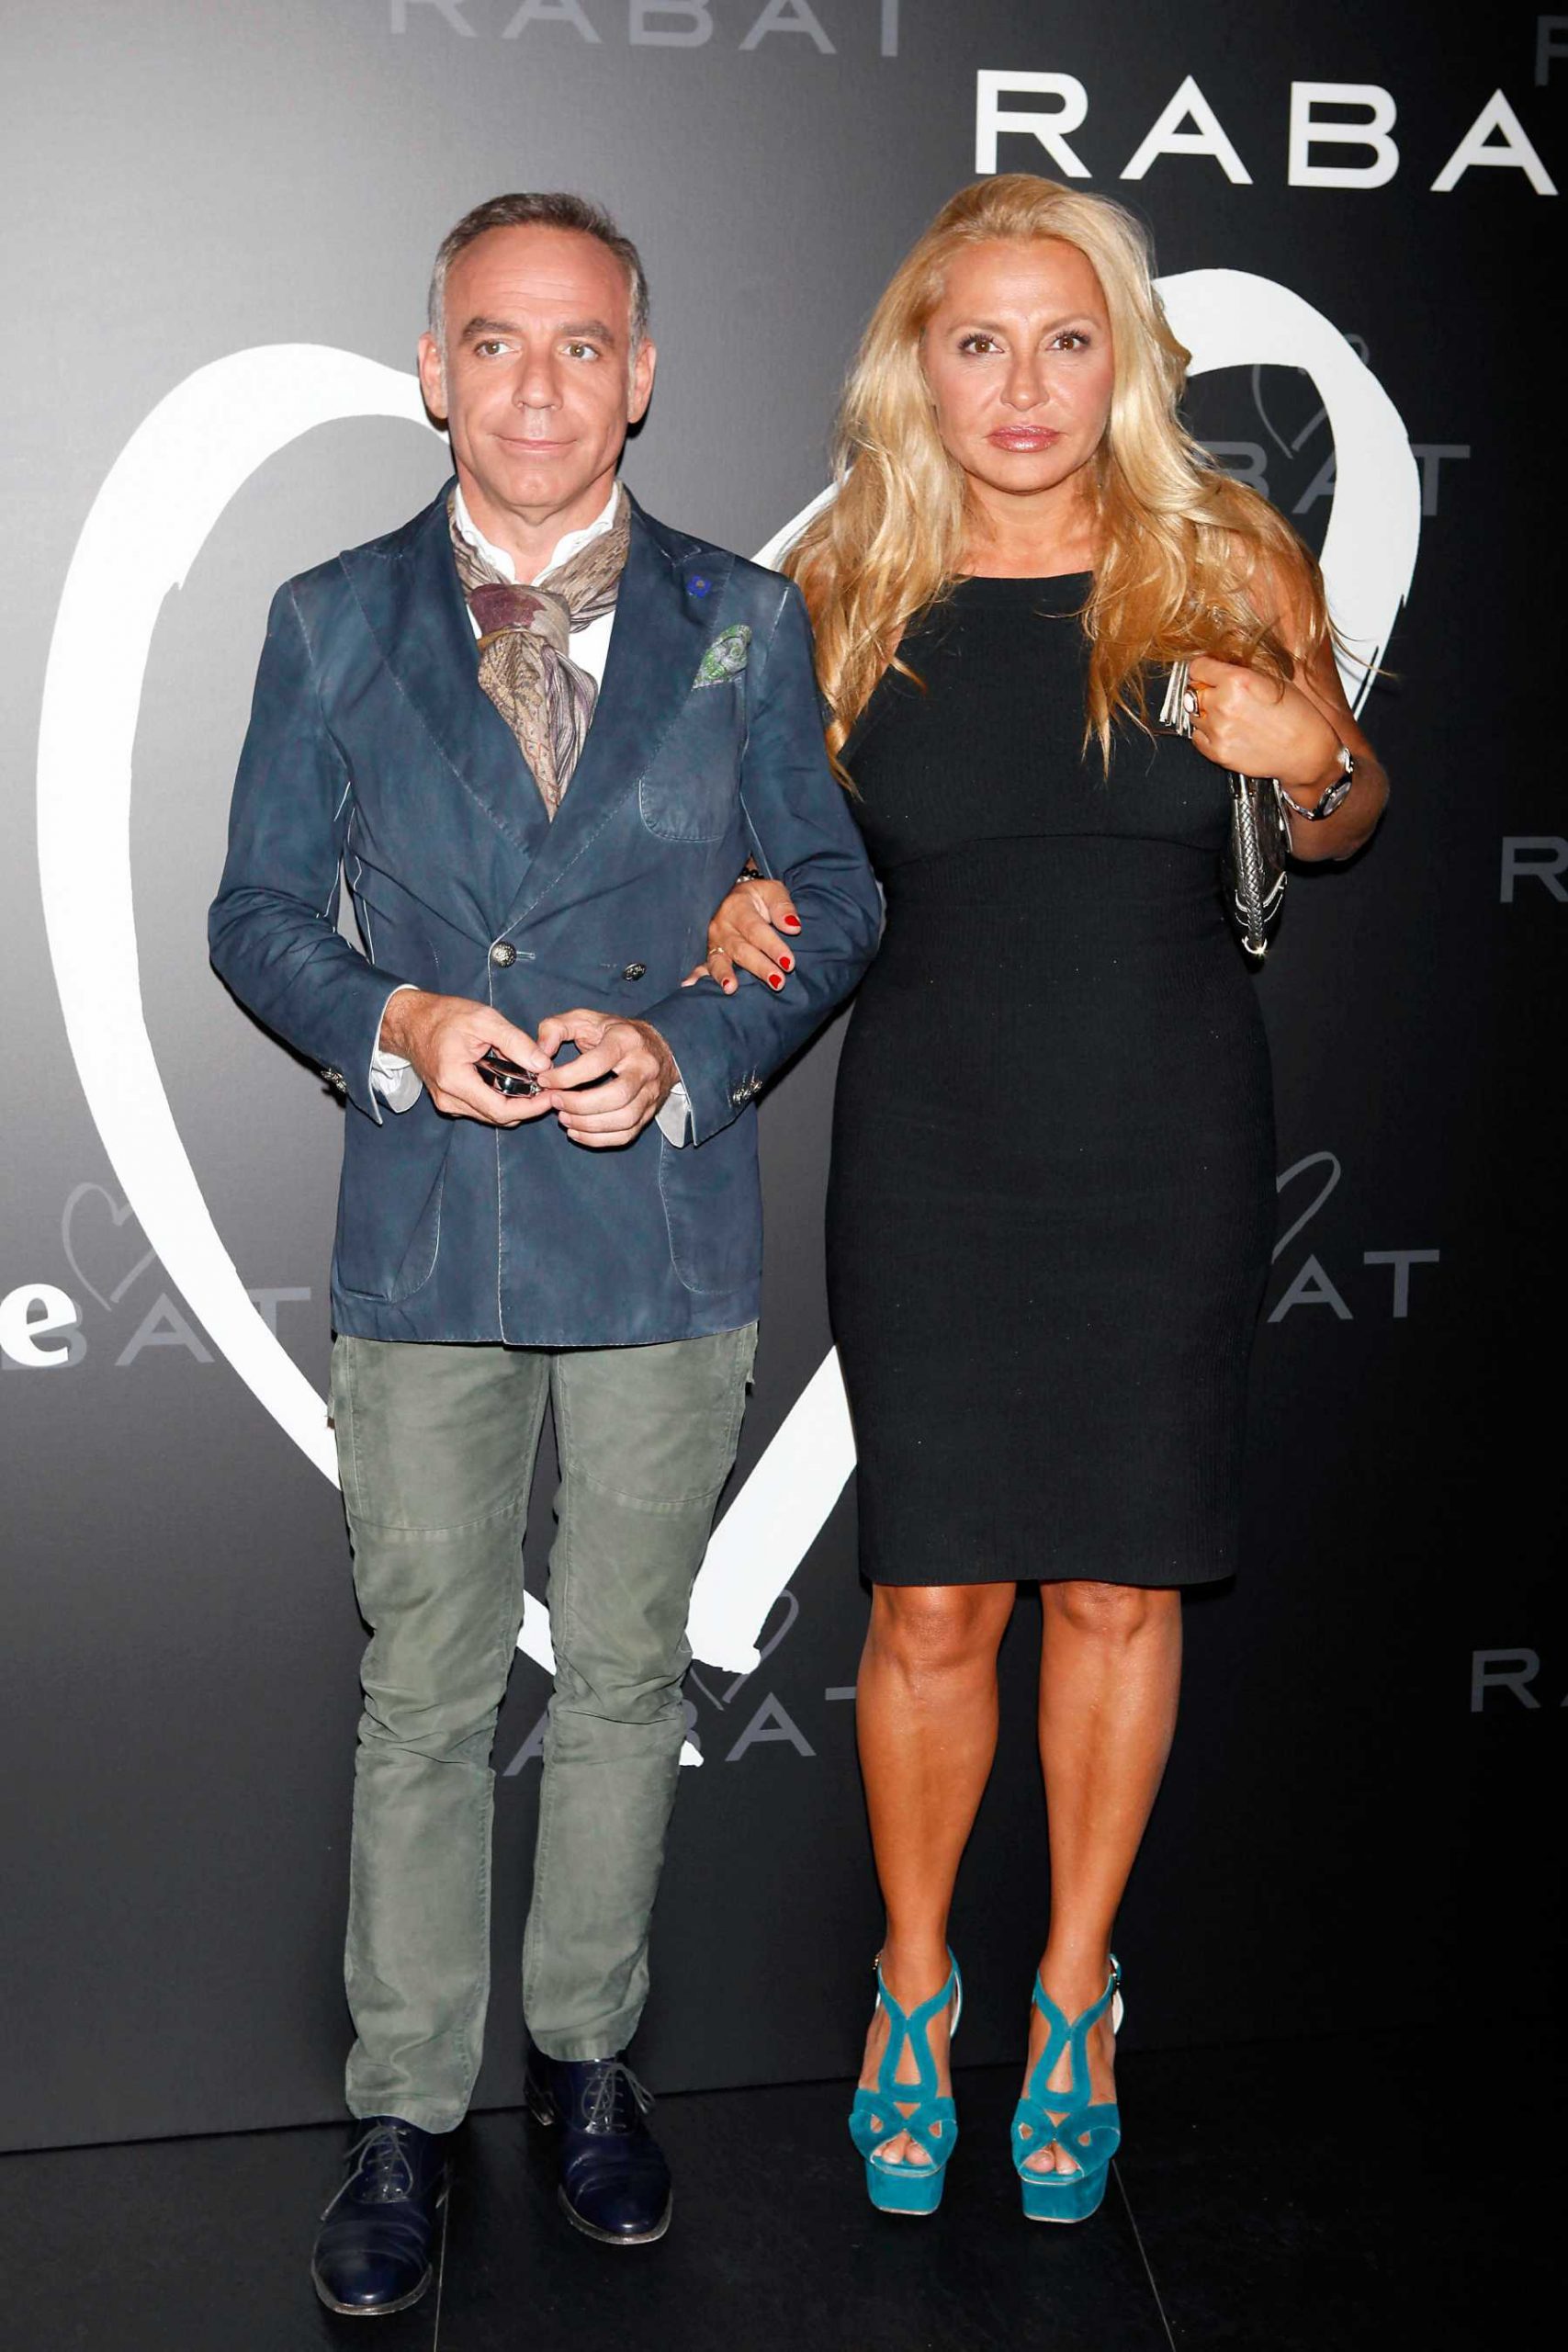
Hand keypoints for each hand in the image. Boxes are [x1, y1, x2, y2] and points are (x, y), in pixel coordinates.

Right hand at [380, 990, 552, 1125]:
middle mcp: (449, 1099)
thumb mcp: (484, 1020)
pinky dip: (501, 1099)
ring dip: (516, 1104)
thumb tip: (543, 1065)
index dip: (532, 1107)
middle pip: (499, 1117)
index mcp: (455, 1080)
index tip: (552, 1095)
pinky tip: (514, 1083)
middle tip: (550, 1088)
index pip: (501, 1110)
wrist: (411, 1022)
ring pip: (492, 1115)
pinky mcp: (449, 1101)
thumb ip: (515, 1043)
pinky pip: (482, 1108)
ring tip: (535, 1083)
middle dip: (528, 1106)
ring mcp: (447, 1103)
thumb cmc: (444, 1016)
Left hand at [535, 1010, 676, 1148]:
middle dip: (579, 1105)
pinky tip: (577, 1131)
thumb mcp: (583, 1019)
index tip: (545, 1080)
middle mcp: (644, 1067)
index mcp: (626, 1040)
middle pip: (616, 1096)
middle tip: (555, 1102)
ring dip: (588, 1125)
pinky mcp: (650, 1112)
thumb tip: (540, 1054)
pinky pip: (626, 1134)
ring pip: (624, 1119)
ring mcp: (651, 1092)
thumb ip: (555, 1028)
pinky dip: (599, 1139)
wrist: (658, 1046)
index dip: (567, 1076)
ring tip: (563, 1118)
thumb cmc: (613, 1033)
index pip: (597, 1063)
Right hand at [681, 875, 800, 994]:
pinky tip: (689, 985)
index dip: (773, 947)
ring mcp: (712, 940)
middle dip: (759, 967)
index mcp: (739, 907)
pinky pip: (701, 964)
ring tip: (730, 988)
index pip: (757, 929)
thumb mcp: (772, 892)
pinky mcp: (708, 951)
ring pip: (718, 959)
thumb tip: (793, 927)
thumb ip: (783, 907)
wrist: (730, 895)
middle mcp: (722, 925)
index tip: (789, 963)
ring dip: (724, 974)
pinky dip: (695, 974)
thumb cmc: (756, 897)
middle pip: (741, 948)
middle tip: (777, 982)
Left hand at [1186, 657, 1343, 794]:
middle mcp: (1223, 704)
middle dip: (1205, 690)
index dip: (1204, 668)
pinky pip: (1196, 737)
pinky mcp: (1218, 752)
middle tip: (1221, 694)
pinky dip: (1205, 733)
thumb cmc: (1298, 716)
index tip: (1207, 671)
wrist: (1307, 751)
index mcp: (1237, 681)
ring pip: (1193, 714)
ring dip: (1205, 712)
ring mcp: (1218, 730)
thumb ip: (1242, 672)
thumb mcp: (1274, 680)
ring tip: (1229, 715)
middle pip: (1193, 690)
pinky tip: (1225, 730)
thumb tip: (1221, 666)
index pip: (1198, 667)